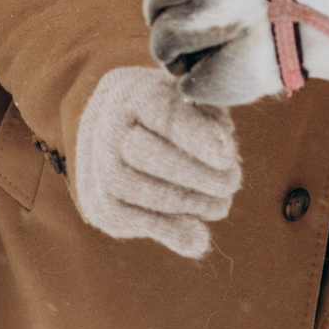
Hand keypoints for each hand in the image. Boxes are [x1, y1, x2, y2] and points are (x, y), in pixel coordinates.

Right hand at [72, 65, 242, 257]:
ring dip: (189, 203)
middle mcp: (106, 127)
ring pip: (141, 190)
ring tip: (220, 204)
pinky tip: (198, 236)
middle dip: (195, 174)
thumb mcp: (192, 103)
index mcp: (132, 92)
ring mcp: (96, 167)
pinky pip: (133, 222)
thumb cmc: (169, 115)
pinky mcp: (98, 205)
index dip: (194, 135)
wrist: (114, 133)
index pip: (160, 111)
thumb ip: (210, 120)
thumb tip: (223, 156)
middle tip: (232, 181)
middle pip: (146, 153)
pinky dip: (169, 231)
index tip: (226, 156)